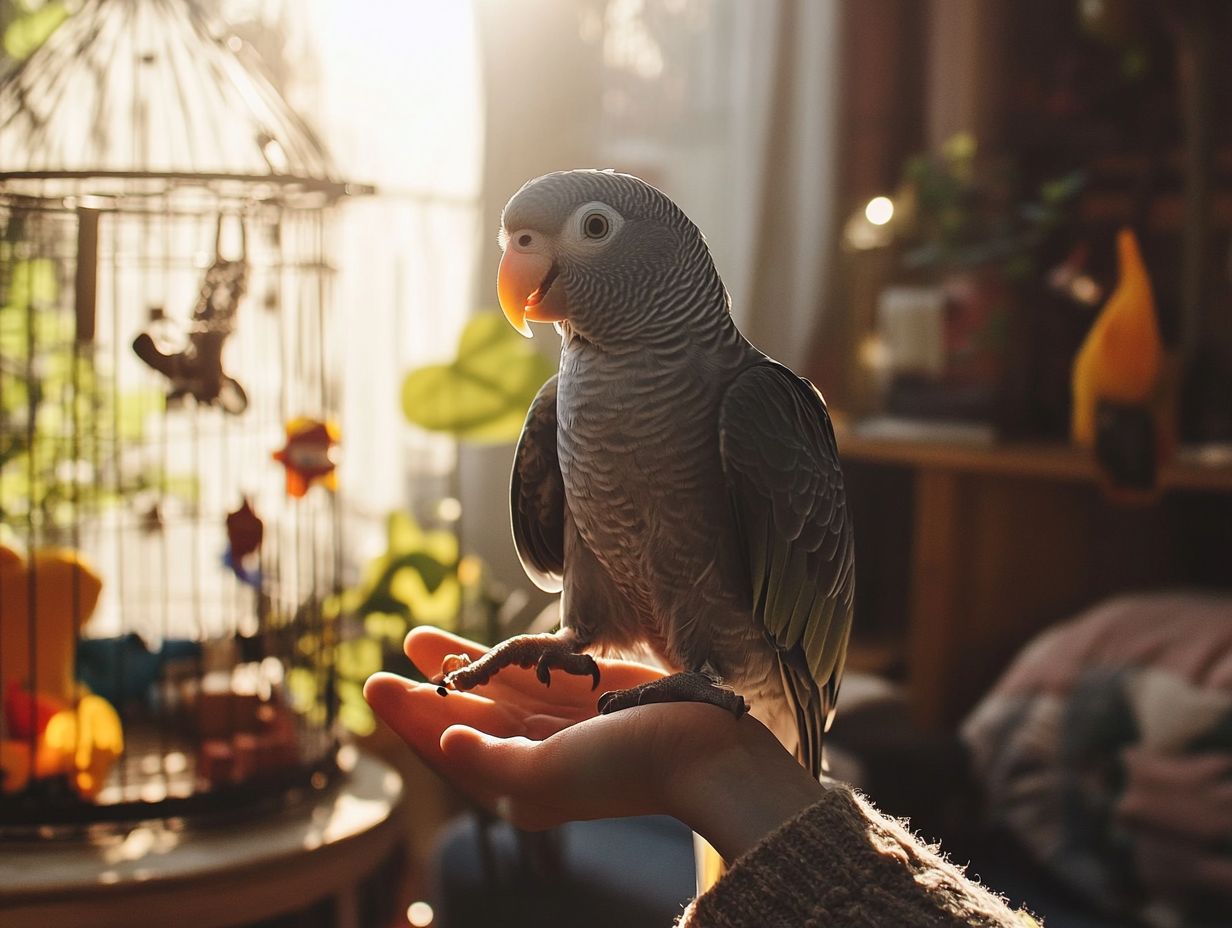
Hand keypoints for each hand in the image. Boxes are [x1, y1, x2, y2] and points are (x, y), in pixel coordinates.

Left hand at [365, 627, 825, 861]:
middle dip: (427, 690)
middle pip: (468, 715)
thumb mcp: (547, 775)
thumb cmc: (625, 768)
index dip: (412, 716)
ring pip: (496, 690)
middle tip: (385, 666)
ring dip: (460, 666)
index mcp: (519, 786)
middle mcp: (535, 756)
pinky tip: (486, 643)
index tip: (377, 685)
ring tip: (422, 641)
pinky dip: (503, 657)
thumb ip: (489, 761)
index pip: (451, 745)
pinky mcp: (587, 694)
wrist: (705, 753)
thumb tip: (446, 738)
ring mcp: (561, 724)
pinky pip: (532, 672)